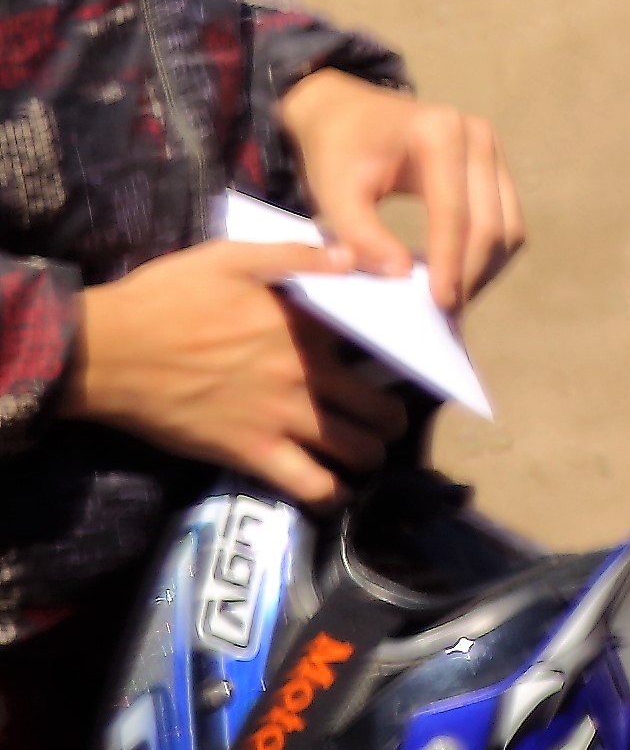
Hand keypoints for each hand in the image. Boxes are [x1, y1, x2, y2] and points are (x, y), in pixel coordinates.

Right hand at [72, 244, 409, 502]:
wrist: (105, 352)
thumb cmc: (165, 299)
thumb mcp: (231, 256)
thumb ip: (298, 255)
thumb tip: (356, 255)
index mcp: (308, 326)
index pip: (381, 342)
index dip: (398, 353)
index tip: (403, 361)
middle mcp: (307, 374)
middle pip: (382, 406)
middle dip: (392, 417)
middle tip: (385, 420)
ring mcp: (282, 417)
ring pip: (358, 450)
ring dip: (370, 456)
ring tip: (363, 454)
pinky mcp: (250, 452)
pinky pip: (310, 486)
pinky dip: (330, 494)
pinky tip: (332, 492)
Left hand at [275, 69, 521, 312]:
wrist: (346, 112)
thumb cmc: (336, 152)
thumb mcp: (334, 192)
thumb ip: (360, 234)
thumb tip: (401, 276)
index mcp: (439, 133)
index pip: (455, 212)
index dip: (449, 262)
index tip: (439, 304)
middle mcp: (478, 136)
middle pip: (493, 222)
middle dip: (472, 273)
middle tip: (448, 313)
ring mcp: (493, 149)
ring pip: (510, 226)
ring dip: (485, 268)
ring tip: (454, 298)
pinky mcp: (496, 166)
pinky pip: (507, 220)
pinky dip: (488, 254)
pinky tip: (460, 274)